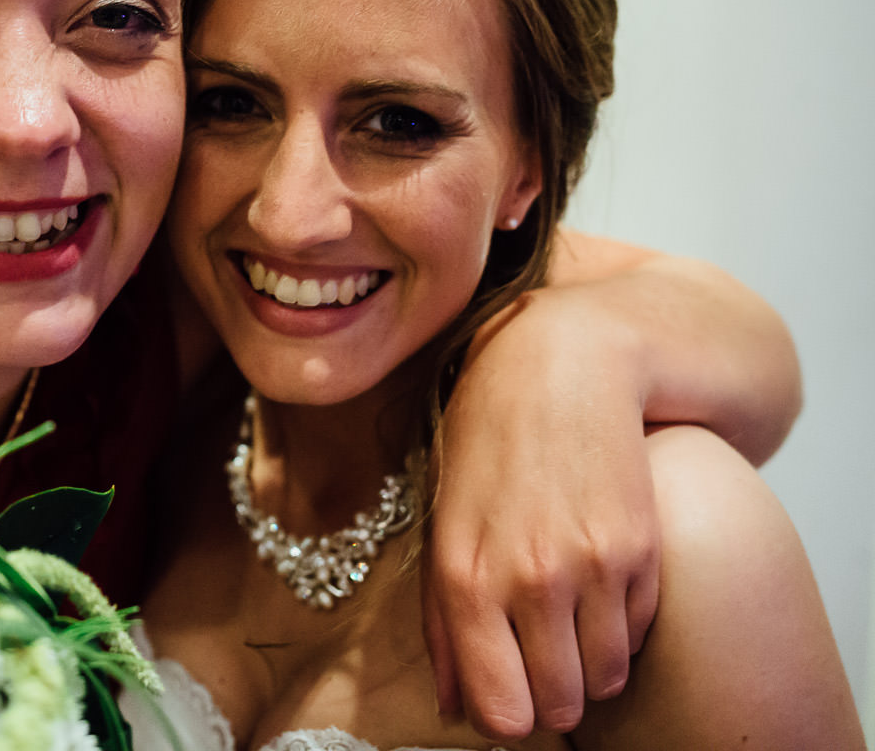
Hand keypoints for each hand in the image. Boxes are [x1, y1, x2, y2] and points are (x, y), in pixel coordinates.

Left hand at [422, 288, 660, 739]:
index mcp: (463, 578)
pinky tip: (596, 577)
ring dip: (587, 664)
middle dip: (547, 696)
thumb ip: (443, 622)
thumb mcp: (443, 523)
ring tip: (566, 613)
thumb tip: (455, 707)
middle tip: (538, 656)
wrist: (561, 367)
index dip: (503, 715)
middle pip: (555, 707)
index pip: (498, 711)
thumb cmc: (488, 443)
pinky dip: (619, 626)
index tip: (505, 692)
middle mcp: (525, 580)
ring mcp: (589, 568)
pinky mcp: (640, 552)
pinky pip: (635, 635)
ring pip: (603, 680)